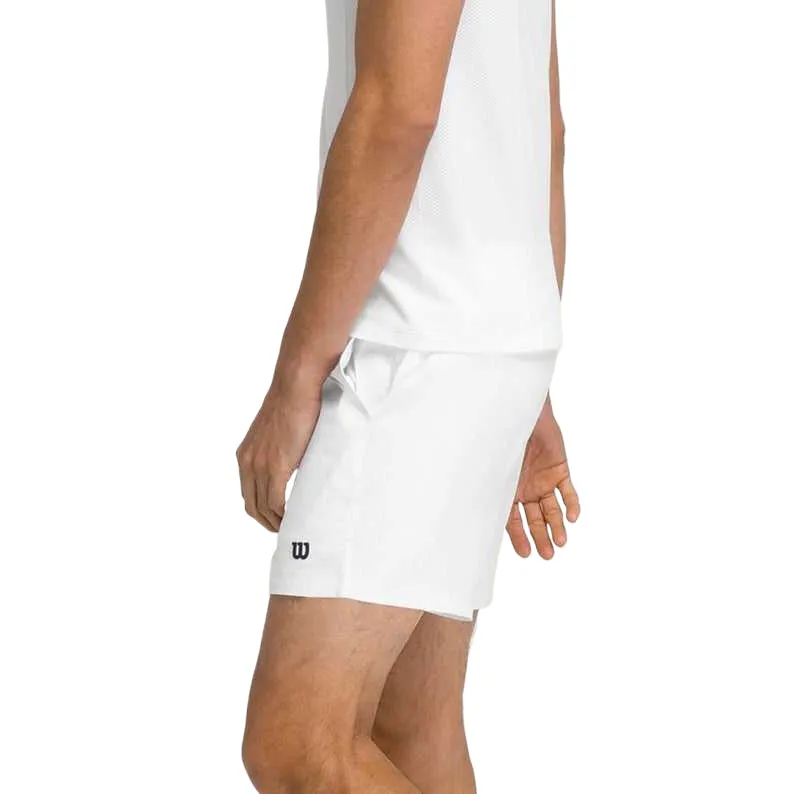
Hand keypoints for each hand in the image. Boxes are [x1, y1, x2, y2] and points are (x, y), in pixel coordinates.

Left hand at [236, 380, 321, 530]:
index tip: (274, 518)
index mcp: (245, 454)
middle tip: (283, 528)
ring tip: (291, 527)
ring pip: (263, 507)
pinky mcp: (276, 467)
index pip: (247, 493)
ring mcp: (260, 466)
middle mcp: (248, 462)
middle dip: (266, 521)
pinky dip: (283, 515)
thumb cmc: (292, 402)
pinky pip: (275, 502)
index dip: (260, 510)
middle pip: (251, 505)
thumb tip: (294, 465)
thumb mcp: (277, 433)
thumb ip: (279, 452)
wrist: (295, 387)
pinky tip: (294, 518)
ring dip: (276, 521)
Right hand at [507, 398, 579, 558]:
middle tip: (547, 555)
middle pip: (534, 518)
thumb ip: (491, 488)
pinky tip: (573, 518)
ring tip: (562, 543)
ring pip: (552, 509)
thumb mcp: (494, 466)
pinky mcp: (560, 470)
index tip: (526, 554)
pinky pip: (568, 491)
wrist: (523, 410)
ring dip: (557, 526)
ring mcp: (543, 479)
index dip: (519, 537)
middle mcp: (525, 488)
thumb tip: (479, 515)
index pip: (512, 520)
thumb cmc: (502, 436)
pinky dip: (572, 505)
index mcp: (506, 489)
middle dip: (541, 537)